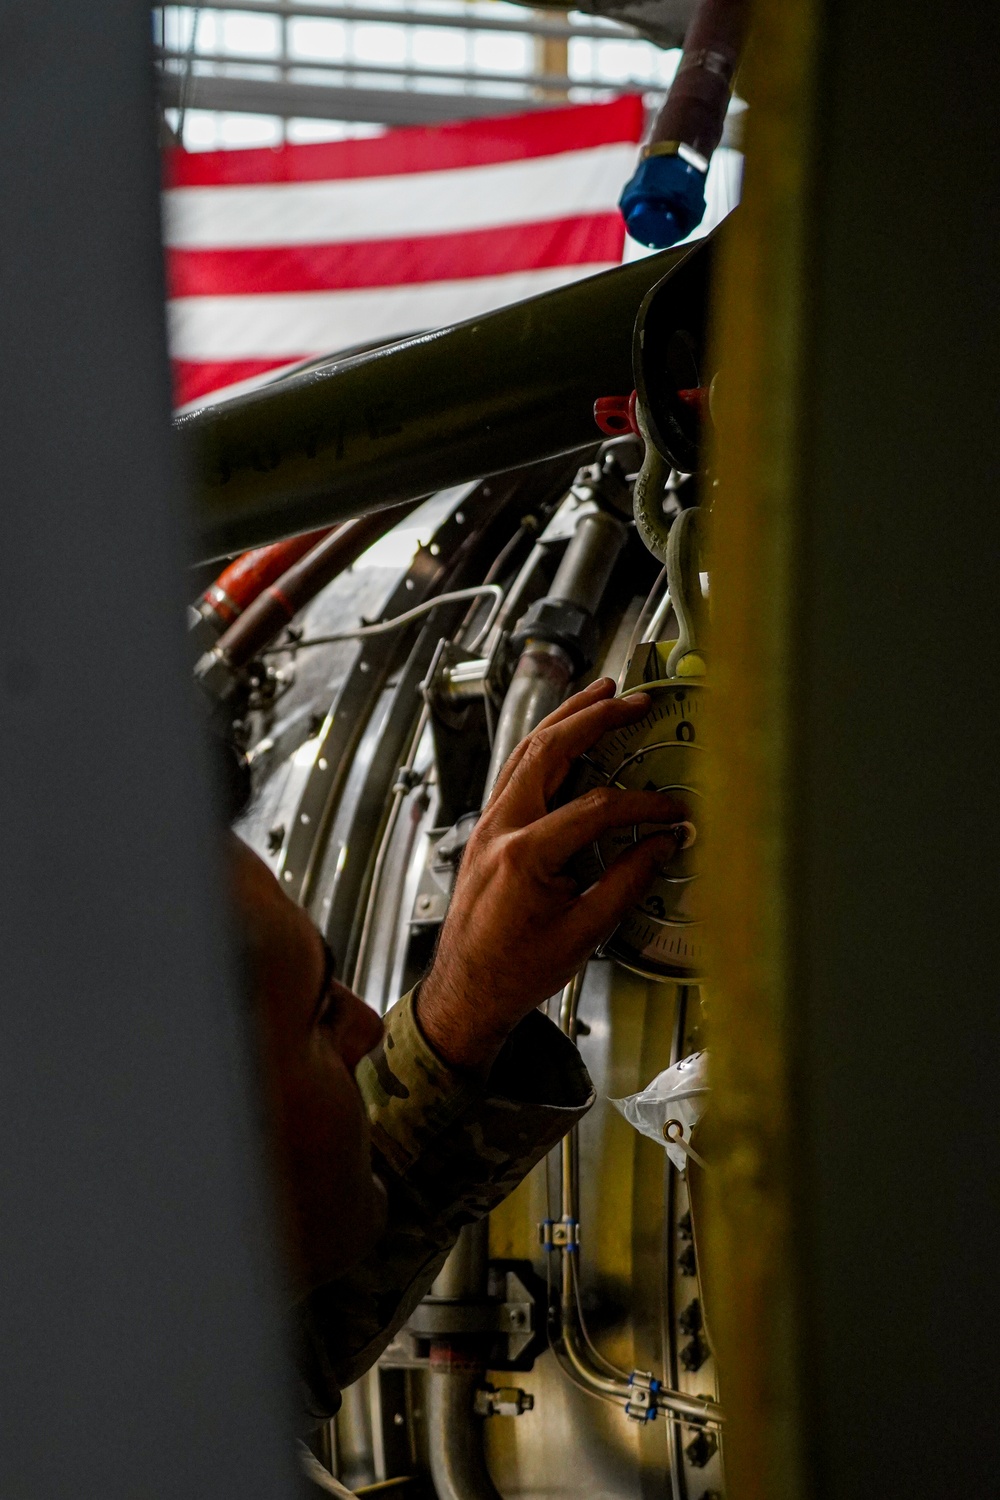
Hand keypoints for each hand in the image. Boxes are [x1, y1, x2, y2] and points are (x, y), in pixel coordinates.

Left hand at [416, 678, 687, 1070]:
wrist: (465, 992)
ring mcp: (487, 824)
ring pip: (525, 750)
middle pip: (548, 749)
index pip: (596, 808)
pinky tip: (563, 733)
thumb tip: (662, 845)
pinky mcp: (486, 829)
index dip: (642, 804)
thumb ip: (626, 882)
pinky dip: (543, 743)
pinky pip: (514, 770)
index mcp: (523, 854)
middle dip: (593, 717)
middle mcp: (499, 828)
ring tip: (598, 693)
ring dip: (564, 717)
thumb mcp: (583, 933)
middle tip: (631, 699)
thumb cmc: (512, 972)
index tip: (671, 811)